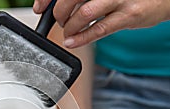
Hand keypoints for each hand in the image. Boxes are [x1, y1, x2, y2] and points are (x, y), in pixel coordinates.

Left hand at [33, 0, 169, 47]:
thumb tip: (55, 6)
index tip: (40, 7)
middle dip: (59, 13)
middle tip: (60, 21)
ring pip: (83, 13)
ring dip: (69, 27)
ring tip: (68, 32)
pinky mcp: (129, 15)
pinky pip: (99, 29)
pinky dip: (81, 38)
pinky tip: (73, 42)